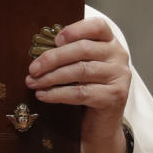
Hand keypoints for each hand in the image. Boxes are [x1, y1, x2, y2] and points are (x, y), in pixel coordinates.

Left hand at [25, 16, 130, 152]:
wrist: (101, 126)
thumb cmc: (87, 89)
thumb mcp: (81, 66)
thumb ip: (69, 54)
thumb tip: (38, 50)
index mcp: (110, 43)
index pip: (97, 26)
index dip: (75, 30)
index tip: (55, 40)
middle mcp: (119, 56)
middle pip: (83, 49)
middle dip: (53, 58)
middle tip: (32, 68)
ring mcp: (119, 77)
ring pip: (80, 71)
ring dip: (52, 77)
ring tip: (33, 82)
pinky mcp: (114, 97)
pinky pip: (81, 92)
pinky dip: (58, 94)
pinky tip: (43, 95)